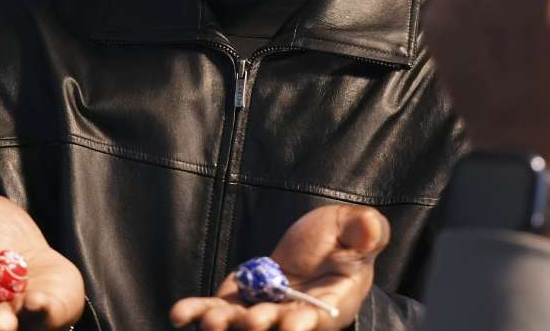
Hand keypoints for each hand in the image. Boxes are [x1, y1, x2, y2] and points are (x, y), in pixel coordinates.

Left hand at [170, 205, 388, 330]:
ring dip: (225, 325)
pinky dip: (196, 312)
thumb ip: (365, 231)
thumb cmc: (343, 243)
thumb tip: (370, 230)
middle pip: (275, 328)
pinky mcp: (237, 302)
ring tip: (210, 321)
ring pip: (240, 326)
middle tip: (252, 321)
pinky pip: (215, 311)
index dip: (304, 324)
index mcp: (330, 304)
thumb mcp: (358, 229)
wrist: (316, 249)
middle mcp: (293, 317)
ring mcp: (261, 312)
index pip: (317, 320)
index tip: (292, 324)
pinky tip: (179, 313)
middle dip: (263, 326)